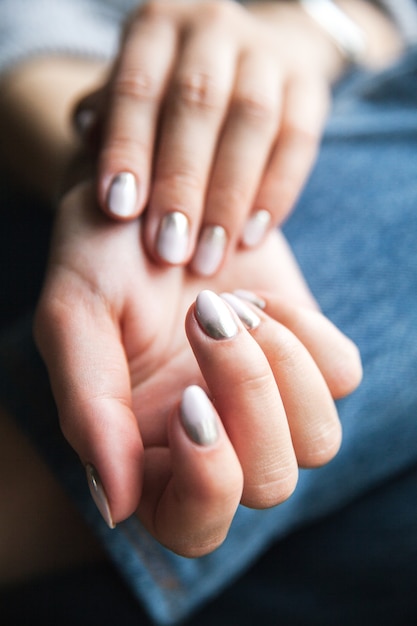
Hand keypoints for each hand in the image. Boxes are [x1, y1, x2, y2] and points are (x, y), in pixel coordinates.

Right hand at [34, 182, 360, 554]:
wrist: (151, 203)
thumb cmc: (101, 264)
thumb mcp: (74, 322)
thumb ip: (91, 413)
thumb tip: (116, 506)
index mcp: (151, 454)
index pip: (195, 525)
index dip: (206, 478)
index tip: (187, 399)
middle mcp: (217, 441)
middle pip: (270, 482)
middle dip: (247, 396)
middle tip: (204, 318)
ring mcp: (269, 403)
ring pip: (320, 441)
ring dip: (280, 364)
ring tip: (230, 306)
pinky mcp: (307, 359)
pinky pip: (342, 375)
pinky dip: (307, 332)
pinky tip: (258, 300)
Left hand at [75, 0, 341, 274]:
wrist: (249, 60)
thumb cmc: (171, 91)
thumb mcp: (134, 92)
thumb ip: (110, 116)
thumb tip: (89, 134)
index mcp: (158, 26)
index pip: (137, 87)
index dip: (128, 148)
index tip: (119, 210)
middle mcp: (213, 29)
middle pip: (197, 103)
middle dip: (180, 182)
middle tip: (167, 249)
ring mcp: (268, 54)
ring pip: (252, 122)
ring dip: (228, 197)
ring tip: (208, 257)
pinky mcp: (309, 88)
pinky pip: (298, 141)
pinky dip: (276, 192)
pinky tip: (253, 236)